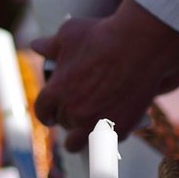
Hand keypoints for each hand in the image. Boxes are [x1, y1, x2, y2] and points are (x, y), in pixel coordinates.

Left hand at [31, 0, 178, 151]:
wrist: (141, 45)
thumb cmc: (104, 35)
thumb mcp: (71, 33)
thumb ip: (51, 45)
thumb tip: (37, 45)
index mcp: (56, 91)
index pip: (42, 111)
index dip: (46, 113)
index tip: (51, 116)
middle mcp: (72, 112)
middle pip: (63, 124)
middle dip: (69, 119)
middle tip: (78, 113)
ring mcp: (95, 124)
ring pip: (77, 144)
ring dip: (80, 139)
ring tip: (85, 136)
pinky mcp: (118, 130)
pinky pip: (107, 142)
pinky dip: (109, 136)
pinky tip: (111, 131)